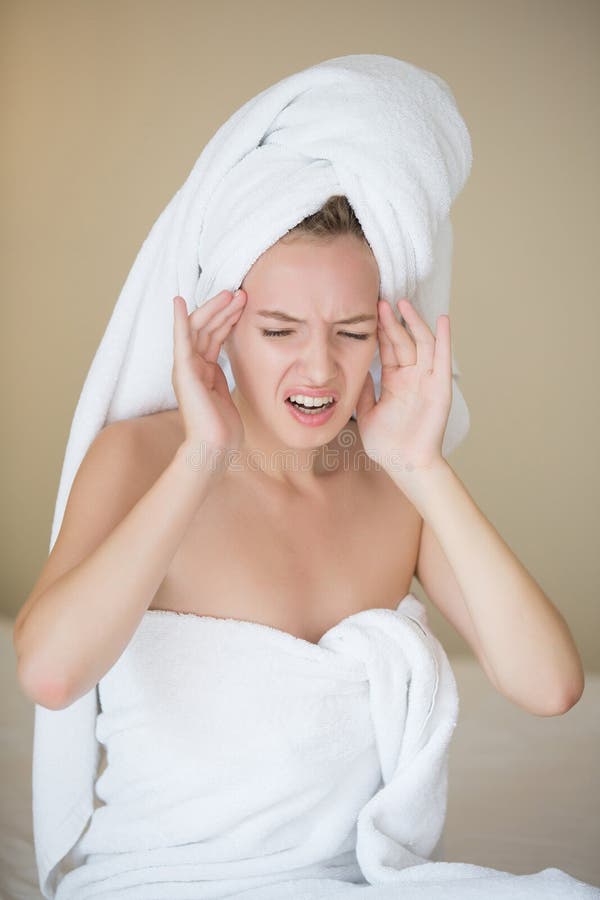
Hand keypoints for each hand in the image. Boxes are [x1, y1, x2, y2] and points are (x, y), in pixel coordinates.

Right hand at [172, 289, 246, 456]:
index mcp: (203, 370)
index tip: (244, 304)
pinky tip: (178, 301)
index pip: (213, 335)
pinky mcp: (183, 371)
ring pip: (197, 328)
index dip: (227, 318)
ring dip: (214, 309)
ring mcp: (186, 367)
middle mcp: (191, 366)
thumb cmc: (222, 427)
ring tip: (232, 294)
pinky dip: (178, 319)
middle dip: (223, 308)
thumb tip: (233, 359)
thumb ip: (224, 374)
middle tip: (241, 293)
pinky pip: (180, 340)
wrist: (214, 447)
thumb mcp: (226, 392)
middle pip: (205, 327)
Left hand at [355, 297, 451, 478]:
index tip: (370, 311)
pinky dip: (444, 338)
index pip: (388, 349)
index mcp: (394, 382)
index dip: (380, 330)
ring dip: (414, 323)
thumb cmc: (386, 444)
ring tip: (403, 303)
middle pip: (403, 341)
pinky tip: (443, 319)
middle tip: (381, 301)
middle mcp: (411, 377)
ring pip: (421, 344)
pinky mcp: (440, 387)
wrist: (404, 463)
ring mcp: (426, 380)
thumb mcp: (365, 412)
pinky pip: (442, 358)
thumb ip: (362, 390)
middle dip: (392, 321)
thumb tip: (353, 368)